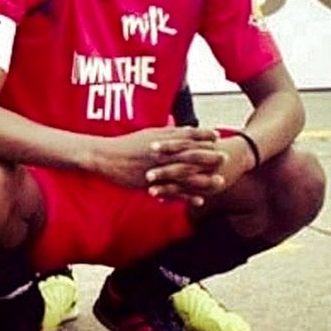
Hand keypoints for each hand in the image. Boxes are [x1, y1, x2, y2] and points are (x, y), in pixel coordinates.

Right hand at [94, 127, 225, 204]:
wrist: (105, 156)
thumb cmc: (123, 145)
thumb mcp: (145, 134)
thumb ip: (163, 133)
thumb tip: (179, 130)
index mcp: (158, 138)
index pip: (185, 134)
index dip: (202, 134)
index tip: (217, 134)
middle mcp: (160, 152)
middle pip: (189, 153)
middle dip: (209, 155)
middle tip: (226, 157)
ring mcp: (156, 168)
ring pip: (184, 174)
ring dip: (204, 178)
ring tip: (220, 182)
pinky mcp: (151, 182)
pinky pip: (172, 191)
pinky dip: (187, 196)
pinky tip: (200, 201)